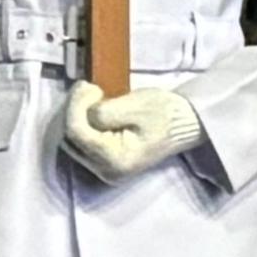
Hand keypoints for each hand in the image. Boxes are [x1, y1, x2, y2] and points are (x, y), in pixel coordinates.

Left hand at [56, 80, 204, 182]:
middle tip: (91, 89)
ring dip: (77, 117)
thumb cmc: (166, 114)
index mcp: (117, 160)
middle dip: (74, 111)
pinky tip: (94, 111)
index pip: (77, 132)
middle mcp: (107, 172)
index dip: (75, 105)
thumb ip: (106, 111)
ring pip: (72, 142)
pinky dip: (83, 125)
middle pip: (70, 140)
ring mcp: (105, 171)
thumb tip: (84, 109)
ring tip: (94, 98)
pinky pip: (81, 144)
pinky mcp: (105, 164)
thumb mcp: (138, 106)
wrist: (186, 125)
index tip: (88, 85)